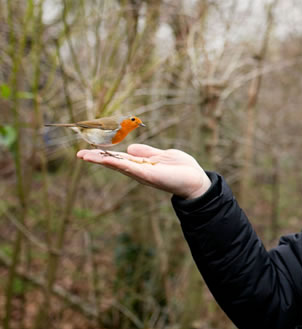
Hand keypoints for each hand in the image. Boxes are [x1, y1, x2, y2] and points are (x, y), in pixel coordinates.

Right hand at [77, 144, 211, 198]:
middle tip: (79, 155)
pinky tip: (107, 159)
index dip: (104, 154)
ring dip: (102, 160)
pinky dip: (118, 163)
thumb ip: (146, 152)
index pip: (118, 158)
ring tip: (85, 156)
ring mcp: (142, 173)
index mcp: (141, 164)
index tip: (88, 151)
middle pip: (114, 162)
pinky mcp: (149, 175)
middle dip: (97, 159)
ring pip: (118, 165)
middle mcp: (138, 170)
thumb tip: (130, 148)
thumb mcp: (161, 155)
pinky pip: (131, 168)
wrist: (195, 180)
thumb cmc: (181, 168)